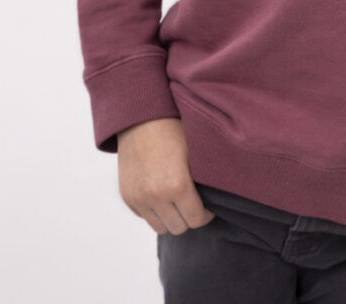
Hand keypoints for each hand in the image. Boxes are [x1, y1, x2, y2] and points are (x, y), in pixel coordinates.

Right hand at [117, 117, 215, 234]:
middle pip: (179, 227)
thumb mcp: (195, 151)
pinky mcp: (127, 196)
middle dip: (188, 216)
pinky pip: (144, 216)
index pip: (196, 220)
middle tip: (192, 201)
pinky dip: (153, 210)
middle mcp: (156, 196)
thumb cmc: (173, 129)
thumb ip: (205, 178)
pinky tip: (160, 193)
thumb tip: (219, 196)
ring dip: (170, 217)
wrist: (141, 117)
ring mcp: (138, 198)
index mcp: (177, 185)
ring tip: (176, 200)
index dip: (205, 213)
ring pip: (160, 227)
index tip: (207, 204)